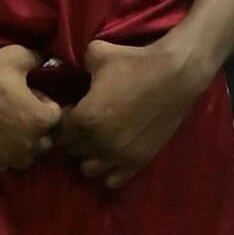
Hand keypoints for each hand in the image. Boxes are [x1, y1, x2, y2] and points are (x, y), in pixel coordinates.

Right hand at [0, 45, 60, 174]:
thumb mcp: (17, 56)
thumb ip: (39, 59)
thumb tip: (51, 59)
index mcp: (39, 120)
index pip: (56, 117)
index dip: (43, 104)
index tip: (28, 95)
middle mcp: (27, 144)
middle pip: (44, 141)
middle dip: (36, 128)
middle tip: (16, 112)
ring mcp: (6, 158)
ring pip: (25, 158)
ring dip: (20, 145)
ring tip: (4, 127)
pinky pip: (3, 165)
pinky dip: (0, 154)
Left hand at [55, 40, 204, 188]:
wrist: (175, 75)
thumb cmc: (133, 62)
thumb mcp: (96, 54)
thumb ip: (75, 63)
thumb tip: (66, 65)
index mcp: (86, 118)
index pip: (58, 131)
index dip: (61, 119)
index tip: (70, 108)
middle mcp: (100, 142)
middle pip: (71, 150)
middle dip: (72, 137)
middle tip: (81, 123)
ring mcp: (120, 156)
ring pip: (89, 169)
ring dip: (87, 155)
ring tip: (95, 139)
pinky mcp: (139, 162)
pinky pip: (114, 180)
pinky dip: (108, 170)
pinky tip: (111, 152)